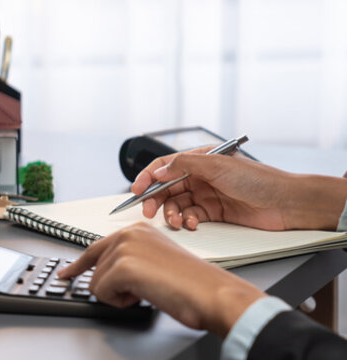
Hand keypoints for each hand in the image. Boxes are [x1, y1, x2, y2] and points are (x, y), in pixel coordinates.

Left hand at [57, 223, 264, 336]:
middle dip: (112, 287)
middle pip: (94, 269)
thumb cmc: (193, 284)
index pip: (95, 248)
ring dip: (119, 295)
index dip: (78, 265)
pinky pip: (102, 293)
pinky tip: (144, 295)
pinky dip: (120, 302)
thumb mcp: (155, 261)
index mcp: (137, 230)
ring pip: (96, 283)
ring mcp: (124, 247)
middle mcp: (128, 233)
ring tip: (149, 290)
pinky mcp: (123, 266)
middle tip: (140, 291)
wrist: (212, 294)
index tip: (66, 273)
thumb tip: (106, 275)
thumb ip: (130, 260)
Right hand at [131, 148, 333, 230]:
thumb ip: (185, 164)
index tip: (137, 190)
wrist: (286, 203)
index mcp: (201, 159)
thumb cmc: (259, 179)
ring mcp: (206, 195)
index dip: (148, 177)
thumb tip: (160, 170)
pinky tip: (192, 224)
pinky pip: (190, 216)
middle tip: (149, 211)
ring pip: (176, 204)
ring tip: (177, 221)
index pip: (166, 166)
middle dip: (156, 200)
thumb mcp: (218, 165)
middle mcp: (201, 176)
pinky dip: (187, 221)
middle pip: (167, 188)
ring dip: (172, 213)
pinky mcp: (213, 213)